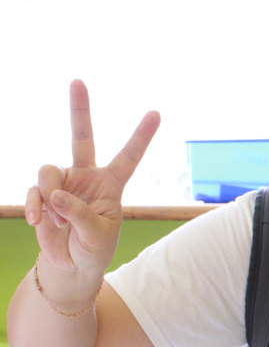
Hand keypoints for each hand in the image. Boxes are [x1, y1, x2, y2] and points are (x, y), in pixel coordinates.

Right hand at [27, 80, 160, 280]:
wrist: (72, 265)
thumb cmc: (94, 250)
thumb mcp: (97, 236)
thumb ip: (79, 215)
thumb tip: (55, 195)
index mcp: (112, 185)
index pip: (129, 156)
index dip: (141, 136)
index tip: (156, 113)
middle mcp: (88, 177)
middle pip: (82, 137)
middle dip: (79, 109)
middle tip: (77, 81)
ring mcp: (64, 182)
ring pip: (48, 170)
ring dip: (49, 196)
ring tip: (58, 222)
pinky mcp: (43, 193)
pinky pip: (35, 190)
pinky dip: (34, 206)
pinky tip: (38, 222)